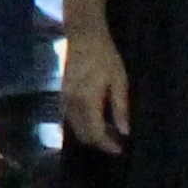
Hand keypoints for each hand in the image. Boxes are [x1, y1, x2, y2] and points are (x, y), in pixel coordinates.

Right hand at [59, 28, 130, 155]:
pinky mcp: (62, 95)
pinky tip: (96, 120)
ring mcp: (64, 100)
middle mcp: (72, 104)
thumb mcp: (119, 81)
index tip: (120, 149)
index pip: (95, 133)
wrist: (84, 38)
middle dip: (99, 143)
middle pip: (83, 135)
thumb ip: (120, 108)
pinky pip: (70, 119)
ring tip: (109, 133)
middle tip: (117, 142)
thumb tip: (124, 132)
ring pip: (75, 128)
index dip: (107, 145)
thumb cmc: (105, 57)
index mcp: (87, 101)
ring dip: (91, 135)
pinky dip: (83, 125)